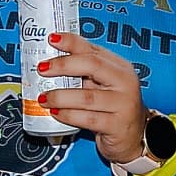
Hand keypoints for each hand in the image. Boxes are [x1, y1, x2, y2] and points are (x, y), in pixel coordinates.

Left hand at [36, 31, 148, 164]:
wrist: (133, 136)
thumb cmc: (113, 108)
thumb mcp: (103, 85)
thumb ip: (83, 72)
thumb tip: (50, 63)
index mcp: (119, 67)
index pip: (93, 49)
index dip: (71, 42)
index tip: (52, 39)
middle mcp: (124, 82)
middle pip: (92, 65)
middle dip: (63, 65)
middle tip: (42, 69)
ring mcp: (123, 104)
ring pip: (86, 96)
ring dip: (60, 96)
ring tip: (44, 98)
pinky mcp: (116, 125)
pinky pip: (87, 118)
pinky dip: (67, 115)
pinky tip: (56, 113)